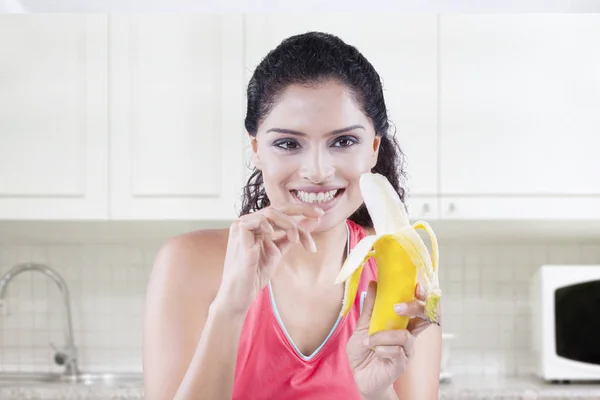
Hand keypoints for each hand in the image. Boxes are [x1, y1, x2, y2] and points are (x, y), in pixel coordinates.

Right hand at [212, 204, 323, 314]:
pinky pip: (257, 220)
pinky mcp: (239, 234)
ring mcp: (242, 226)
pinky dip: (269, 225)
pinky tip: (274, 235)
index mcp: (257, 225)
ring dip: (289, 224)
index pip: (281, 211)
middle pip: (278, 208)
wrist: (240, 293)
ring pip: (271, 213)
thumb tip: (313, 222)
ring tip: (296, 240)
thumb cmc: (255, 273)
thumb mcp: (278, 251)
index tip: (320, 214)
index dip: (301, 209)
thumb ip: (292, 236)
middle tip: (318, 219)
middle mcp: (249, 222)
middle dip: (301, 212)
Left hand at [346, 281, 438, 398]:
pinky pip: (397, 351)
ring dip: (384, 335)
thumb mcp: (363, 326)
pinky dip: (382, 348)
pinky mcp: (402, 363)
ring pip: (405, 335)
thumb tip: (374, 283)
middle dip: (415, 307)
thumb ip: (370, 307)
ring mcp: (407, 349)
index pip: (419, 306)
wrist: (359, 376)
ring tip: (369, 341)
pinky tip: (374, 351)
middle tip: (397, 307)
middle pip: (426, 316)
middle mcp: (408, 334)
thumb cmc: (364, 351)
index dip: (423, 296)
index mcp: (401, 323)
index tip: (417, 286)